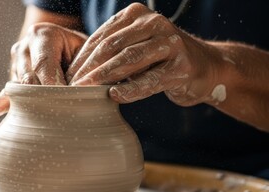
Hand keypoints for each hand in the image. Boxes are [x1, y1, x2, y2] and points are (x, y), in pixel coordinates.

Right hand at [0, 23, 86, 117]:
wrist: (64, 44)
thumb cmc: (78, 50)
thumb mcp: (83, 52)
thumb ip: (79, 69)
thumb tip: (78, 92)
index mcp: (42, 35)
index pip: (43, 64)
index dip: (52, 85)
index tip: (64, 102)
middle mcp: (24, 47)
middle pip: (28, 78)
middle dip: (42, 98)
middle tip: (57, 116)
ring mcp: (15, 63)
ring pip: (19, 88)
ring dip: (32, 104)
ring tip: (46, 120)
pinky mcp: (12, 79)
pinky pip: (8, 94)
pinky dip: (3, 103)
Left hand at [67, 3, 222, 106]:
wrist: (204, 67)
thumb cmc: (159, 60)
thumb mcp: (134, 48)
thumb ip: (111, 53)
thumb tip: (76, 73)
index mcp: (137, 15)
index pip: (101, 36)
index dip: (82, 58)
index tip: (67, 76)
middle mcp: (154, 22)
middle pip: (112, 46)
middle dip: (89, 68)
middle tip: (72, 87)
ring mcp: (171, 41)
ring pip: (129, 59)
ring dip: (105, 76)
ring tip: (86, 91)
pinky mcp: (182, 65)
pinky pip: (150, 79)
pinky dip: (130, 89)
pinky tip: (114, 96)